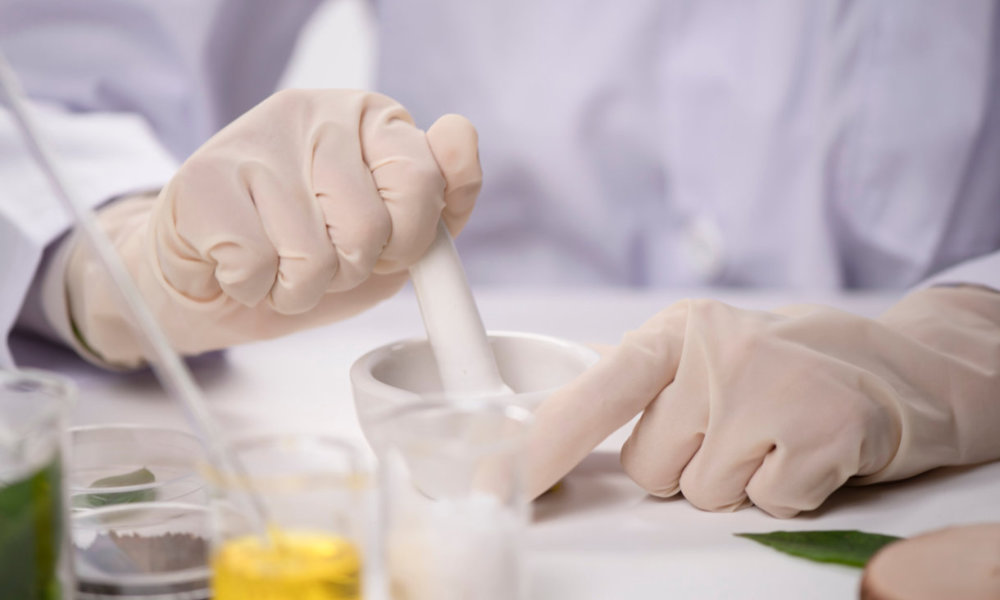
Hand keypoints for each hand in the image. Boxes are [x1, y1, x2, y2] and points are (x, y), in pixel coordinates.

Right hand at [49, 90, 480, 367]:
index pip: (423, 178)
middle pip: (370, 227)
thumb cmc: (309, 253)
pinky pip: (257, 266)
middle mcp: (316, 114)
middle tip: (320, 259)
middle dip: (349, 270)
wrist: (212, 279)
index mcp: (371, 119)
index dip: (409, 238)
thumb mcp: (394, 237)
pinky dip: (252, 287)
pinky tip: (238, 264)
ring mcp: (255, 140)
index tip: (386, 247)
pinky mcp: (202, 179)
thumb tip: (460, 135)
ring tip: (276, 264)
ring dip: (299, 288)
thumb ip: (443, 202)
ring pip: (314, 257)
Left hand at [526, 287, 999, 516]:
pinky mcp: (818, 431)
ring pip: (701, 492)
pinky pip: (764, 503)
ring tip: (768, 436)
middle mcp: (714, 352)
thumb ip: (637, 384)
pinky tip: (804, 450)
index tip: (496, 478)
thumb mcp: (698, 351)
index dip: (546, 442)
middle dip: (683, 466)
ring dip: (733, 480)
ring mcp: (766, 389)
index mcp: (674, 331)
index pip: (596, 392)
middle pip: (648, 467)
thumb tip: (553, 425)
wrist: (889, 365)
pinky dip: (784, 491)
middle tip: (730, 429)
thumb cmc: (776, 365)